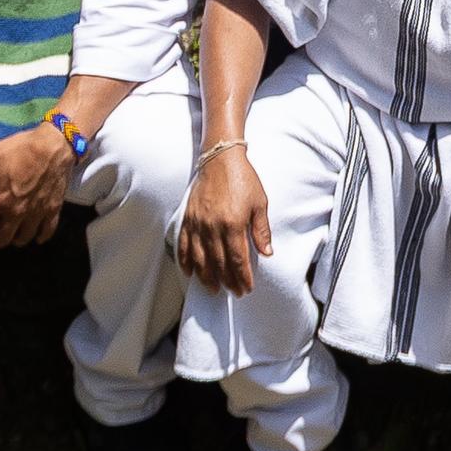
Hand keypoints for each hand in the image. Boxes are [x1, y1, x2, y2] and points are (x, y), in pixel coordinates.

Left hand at [0, 121, 77, 249]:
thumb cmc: (20, 148)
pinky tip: (35, 234)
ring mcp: (36, 213)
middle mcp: (17, 212)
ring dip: (15, 238)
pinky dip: (39, 236)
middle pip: (2, 239)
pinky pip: (46, 232)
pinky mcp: (53, 210)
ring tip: (11, 231)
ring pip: (23, 239)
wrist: (55, 144)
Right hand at [180, 142, 270, 293]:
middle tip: (234, 292)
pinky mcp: (188, 218)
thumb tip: (267, 253)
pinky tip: (190, 273)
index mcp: (233, 224)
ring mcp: (198, 224)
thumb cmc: (244, 179)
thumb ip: (261, 230)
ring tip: (213, 289)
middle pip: (219, 263)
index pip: (237, 260)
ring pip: (200, 259)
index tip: (246, 288)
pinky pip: (184, 245)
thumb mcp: (260, 204)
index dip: (242, 277)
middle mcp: (213, 227)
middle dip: (227, 281)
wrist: (220, 159)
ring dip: (207, 277)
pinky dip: (185, 261)